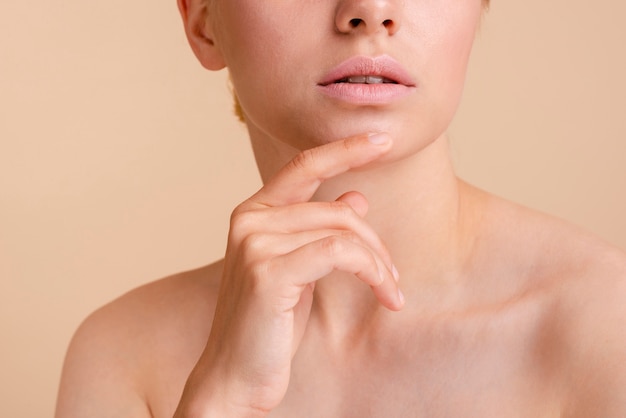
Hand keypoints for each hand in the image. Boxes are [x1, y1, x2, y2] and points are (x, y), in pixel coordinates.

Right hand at [175, 133, 403, 416]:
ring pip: (344, 230)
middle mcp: (250, 219)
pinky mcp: (268, 271)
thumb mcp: (301, 270)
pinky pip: (340, 252)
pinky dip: (372, 270)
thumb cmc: (268, 324)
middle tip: (393, 278)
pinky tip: (385, 294)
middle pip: (338, 209)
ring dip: (379, 263)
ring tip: (391, 291)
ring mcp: (255, 242)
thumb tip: (356, 197)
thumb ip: (320, 231)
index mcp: (254, 213)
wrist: (235, 375)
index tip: (384, 139)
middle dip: (376, 243)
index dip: (345, 149)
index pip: (305, 165)